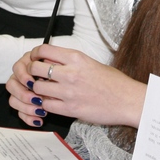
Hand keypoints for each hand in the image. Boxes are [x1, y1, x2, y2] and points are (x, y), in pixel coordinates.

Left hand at [6, 45, 145, 128]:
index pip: (44, 50)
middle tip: (35, 76)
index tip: (34, 58)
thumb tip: (51, 61)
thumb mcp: (91, 63)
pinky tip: (52, 103)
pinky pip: (46, 105)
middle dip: (31, 72)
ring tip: (45, 91)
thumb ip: (70, 62)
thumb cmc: (114, 82)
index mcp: (76, 58)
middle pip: (35, 68)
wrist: (128, 101)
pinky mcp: (70, 109)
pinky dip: (46, 104)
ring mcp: (69, 92)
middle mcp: (70, 73)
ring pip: (37, 88)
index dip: (34, 54)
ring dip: (38, 90)